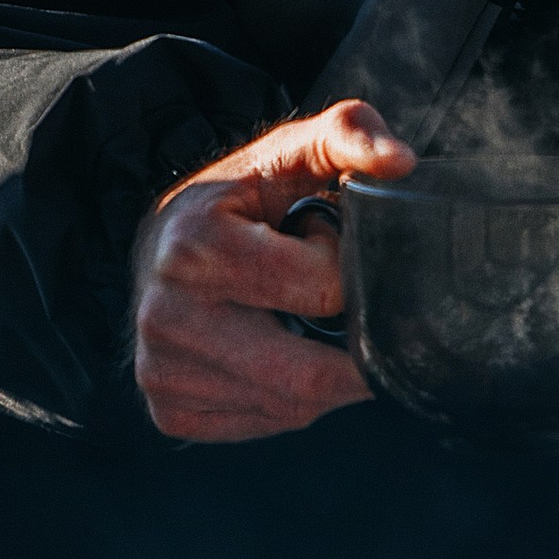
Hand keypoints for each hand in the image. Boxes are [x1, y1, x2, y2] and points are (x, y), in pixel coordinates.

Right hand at [132, 101, 414, 442]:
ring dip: (323, 375)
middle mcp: (167, 316)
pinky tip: (275, 355)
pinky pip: (266, 423)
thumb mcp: (289, 151)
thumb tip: (398, 162)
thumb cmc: (238, 201)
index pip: (324, 291)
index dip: (346, 271)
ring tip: (300, 324)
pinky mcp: (170, 411)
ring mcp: (162, 372)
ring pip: (293, 407)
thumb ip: (349, 134)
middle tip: (348, 314)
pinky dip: (291, 399)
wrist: (160, 246)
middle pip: (308, 375)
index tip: (325, 249)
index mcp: (195, 247)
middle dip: (349, 348)